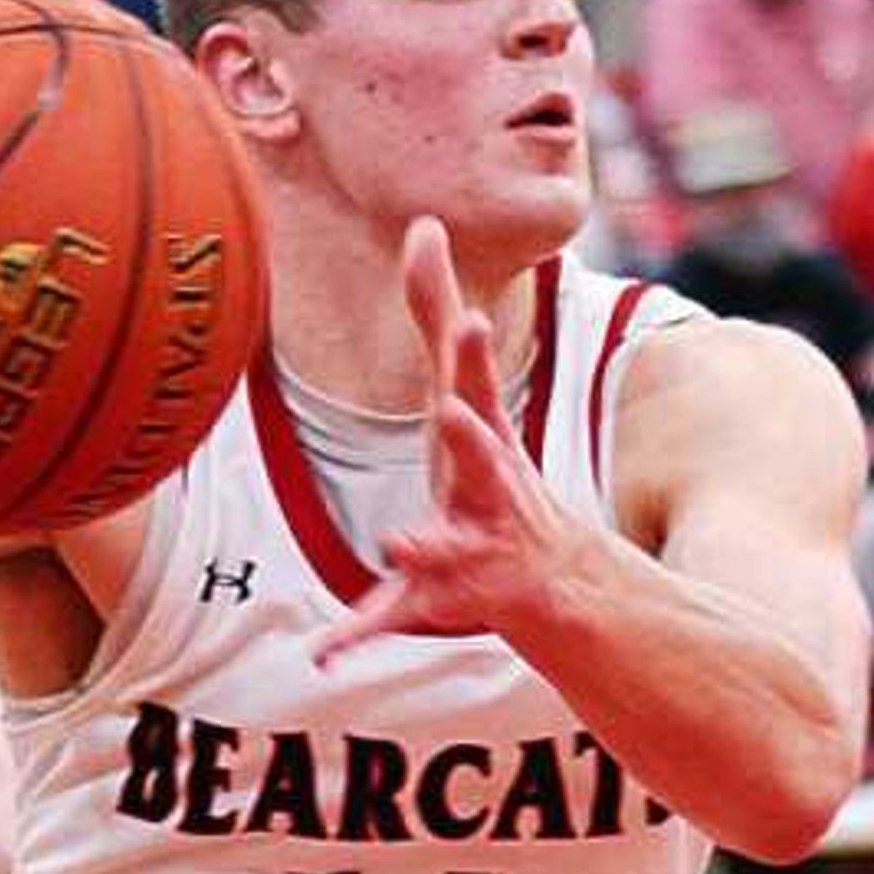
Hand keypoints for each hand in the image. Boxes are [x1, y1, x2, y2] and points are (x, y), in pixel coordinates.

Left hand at [311, 217, 581, 662]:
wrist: (547, 575)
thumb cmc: (489, 468)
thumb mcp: (467, 392)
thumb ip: (435, 310)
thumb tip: (424, 221)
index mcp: (481, 436)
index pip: (478, 386)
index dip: (472, 353)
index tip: (470, 318)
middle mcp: (484, 489)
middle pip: (479, 456)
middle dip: (469, 434)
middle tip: (454, 410)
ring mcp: (467, 544)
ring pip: (447, 542)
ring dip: (427, 541)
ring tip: (400, 539)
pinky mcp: (440, 597)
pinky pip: (395, 615)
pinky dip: (359, 633)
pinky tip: (325, 653)